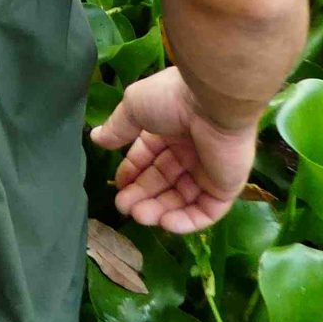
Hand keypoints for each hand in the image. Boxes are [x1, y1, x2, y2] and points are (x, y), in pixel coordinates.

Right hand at [89, 65, 255, 233]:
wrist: (212, 102)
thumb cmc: (172, 99)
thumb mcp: (134, 107)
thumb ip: (118, 127)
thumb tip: (96, 138)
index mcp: (170, 130)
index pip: (148, 158)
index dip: (132, 173)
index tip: (118, 187)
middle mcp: (190, 151)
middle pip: (163, 182)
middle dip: (142, 195)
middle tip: (124, 207)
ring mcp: (209, 171)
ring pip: (182, 199)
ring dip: (159, 210)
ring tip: (139, 215)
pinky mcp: (226, 188)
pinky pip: (206, 211)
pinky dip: (186, 221)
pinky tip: (164, 222)